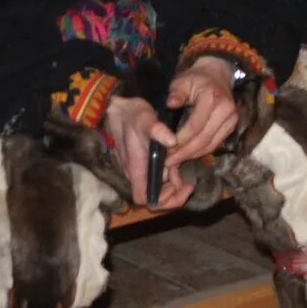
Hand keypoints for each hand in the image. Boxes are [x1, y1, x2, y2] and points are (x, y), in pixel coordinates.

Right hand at [102, 92, 193, 210]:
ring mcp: (139, 169)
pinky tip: (177, 163)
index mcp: (136, 169)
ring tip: (182, 169)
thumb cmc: (131, 115)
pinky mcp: (143, 163)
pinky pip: (156, 177)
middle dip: (173, 192)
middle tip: (187, 181)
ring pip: (157, 187)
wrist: (119, 108)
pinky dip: (169, 175)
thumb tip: (172, 141)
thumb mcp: (145, 119)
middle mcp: (137, 173)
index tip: (179, 186)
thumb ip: (157, 130)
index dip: (163, 199)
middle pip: (154, 197)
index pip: (145, 198)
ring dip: (172, 183)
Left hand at [167, 56, 239, 170]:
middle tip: (169, 161)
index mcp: (212, 97)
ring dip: (193, 154)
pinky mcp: (232, 125)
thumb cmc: (195, 79)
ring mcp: (232, 118)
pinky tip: (188, 154)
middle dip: (186, 152)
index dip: (181, 139)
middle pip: (205, 138)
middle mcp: (226, 109)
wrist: (217, 74)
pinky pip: (216, 142)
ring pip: (212, 143)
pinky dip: (202, 150)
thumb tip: (171, 104)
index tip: (166, 149)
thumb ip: (176, 93)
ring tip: (176, 161)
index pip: (196, 125)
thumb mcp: (181, 82)